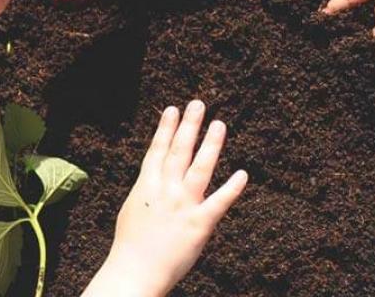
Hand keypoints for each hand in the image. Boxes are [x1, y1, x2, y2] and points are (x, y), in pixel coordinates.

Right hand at [84, 101, 248, 295]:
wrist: (134, 272)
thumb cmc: (131, 246)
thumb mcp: (134, 210)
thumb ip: (148, 191)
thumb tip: (155, 176)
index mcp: (146, 186)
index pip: (157, 151)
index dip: (166, 128)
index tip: (172, 109)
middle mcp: (165, 191)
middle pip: (179, 151)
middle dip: (189, 125)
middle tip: (199, 103)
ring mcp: (183, 206)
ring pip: (200, 168)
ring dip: (211, 144)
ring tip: (219, 124)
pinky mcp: (199, 224)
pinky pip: (219, 202)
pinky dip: (232, 187)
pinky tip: (243, 174)